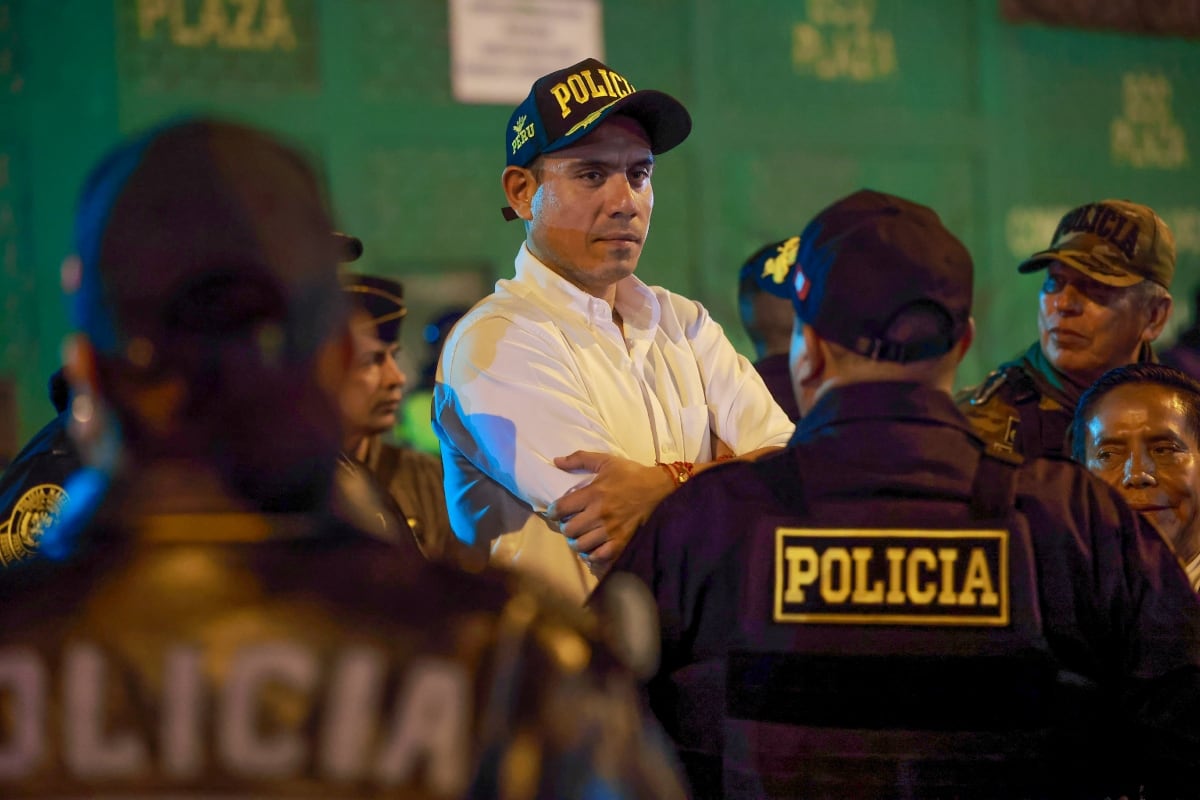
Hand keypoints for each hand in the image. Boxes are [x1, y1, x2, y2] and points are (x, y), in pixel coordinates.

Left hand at [547, 451, 674, 577]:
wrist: (660, 488)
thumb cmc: (631, 474)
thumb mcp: (606, 461)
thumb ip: (580, 459)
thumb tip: (556, 461)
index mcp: (594, 493)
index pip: (561, 508)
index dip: (553, 512)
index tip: (555, 512)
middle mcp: (600, 514)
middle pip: (569, 529)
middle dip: (565, 527)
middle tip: (570, 523)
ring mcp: (611, 530)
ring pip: (581, 545)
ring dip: (576, 541)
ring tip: (579, 537)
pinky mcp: (622, 542)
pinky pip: (599, 556)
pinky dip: (591, 554)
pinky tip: (591, 548)